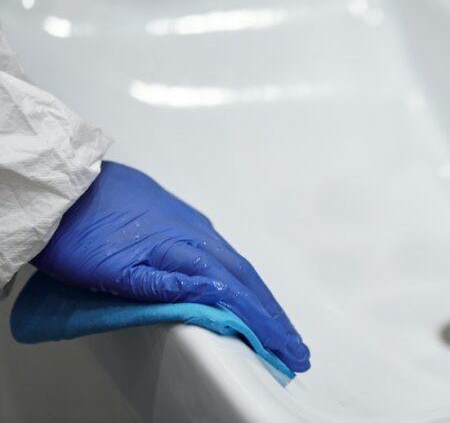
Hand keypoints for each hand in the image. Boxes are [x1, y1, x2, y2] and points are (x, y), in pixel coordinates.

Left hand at [33, 161, 309, 371]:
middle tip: (296, 346)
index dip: (263, 324)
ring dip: (261, 297)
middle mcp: (198, 235)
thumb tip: (215, 299)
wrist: (66, 187)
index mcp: (185, 250)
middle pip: (246, 280)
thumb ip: (165, 286)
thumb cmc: (81, 233)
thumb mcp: (115, 270)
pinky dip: (241, 277)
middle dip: (274, 315)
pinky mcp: (182, 220)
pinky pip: (223, 253)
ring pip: (237, 265)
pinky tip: (241, 287)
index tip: (287, 350)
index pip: (234, 294)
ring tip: (276, 324)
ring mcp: (192, 224)